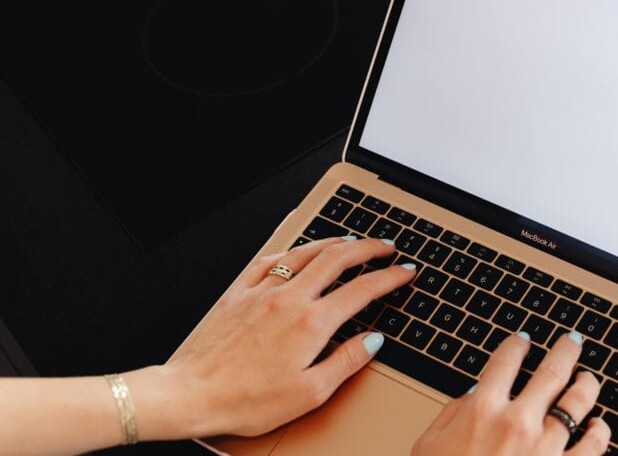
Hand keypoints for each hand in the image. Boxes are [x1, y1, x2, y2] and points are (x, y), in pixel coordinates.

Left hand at [145, 236, 416, 438]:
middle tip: (386, 247)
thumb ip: (346, 362)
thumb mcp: (309, 394)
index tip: (405, 273)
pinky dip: (291, 251)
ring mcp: (262, 291)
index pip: (363, 289)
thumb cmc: (245, 400)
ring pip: (306, 253)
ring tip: (350, 241)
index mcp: (311, 323)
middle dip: (368, 248)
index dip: (390, 278)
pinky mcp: (238, 293)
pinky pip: (269, 260)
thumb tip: (372, 341)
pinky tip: (296, 252)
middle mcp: (289, 298)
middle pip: (338, 258)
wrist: (189, 395)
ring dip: (334, 242)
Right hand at [413, 331, 610, 455]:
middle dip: (566, 351)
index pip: (505, 360)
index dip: (516, 345)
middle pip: (551, 372)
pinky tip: (599, 427)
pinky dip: (600, 432)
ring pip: (578, 403)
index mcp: (482, 409)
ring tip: (589, 380)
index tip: (523, 341)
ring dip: (587, 386)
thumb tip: (471, 396)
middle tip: (573, 342)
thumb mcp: (428, 447)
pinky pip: (593, 446)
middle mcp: (518, 422)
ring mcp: (545, 448)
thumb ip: (451, 415)